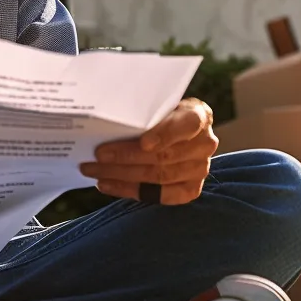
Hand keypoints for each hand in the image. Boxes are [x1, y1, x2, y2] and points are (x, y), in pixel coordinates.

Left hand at [79, 98, 217, 205]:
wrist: (179, 132)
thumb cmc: (163, 115)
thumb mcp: (160, 105)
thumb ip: (145, 113)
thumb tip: (107, 123)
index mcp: (199, 116)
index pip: (188, 125)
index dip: (166, 135)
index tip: (143, 143)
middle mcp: (205, 144)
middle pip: (164, 156)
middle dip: (127, 157)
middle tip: (98, 155)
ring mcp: (200, 169)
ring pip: (158, 177)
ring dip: (122, 175)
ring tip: (95, 171)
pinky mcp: (190, 190)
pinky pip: (159, 195)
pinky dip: (130, 190)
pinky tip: (107, 185)